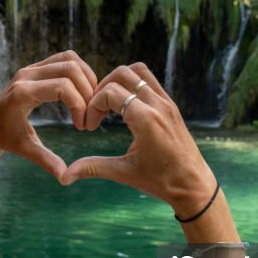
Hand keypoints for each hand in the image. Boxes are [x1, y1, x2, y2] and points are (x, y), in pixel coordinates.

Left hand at [0, 50, 96, 178]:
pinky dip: (79, 71)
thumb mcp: (25, 149)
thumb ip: (45, 160)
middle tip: (91, 115)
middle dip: (87, 91)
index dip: (79, 105)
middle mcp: (26, 75)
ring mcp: (31, 68)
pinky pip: (64, 59)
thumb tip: (64, 176)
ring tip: (91, 102)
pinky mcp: (36, 66)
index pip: (62, 87)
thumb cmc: (5, 138)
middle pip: (70, 68)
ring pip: (69, 59)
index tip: (82, 127)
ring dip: (87, 77)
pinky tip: (84, 93)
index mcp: (22, 93)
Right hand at [59, 63, 216, 215]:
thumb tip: (64, 176)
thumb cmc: (161, 181)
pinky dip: (133, 85)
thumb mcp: (124, 173)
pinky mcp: (171, 106)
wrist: (193, 186)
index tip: (89, 127)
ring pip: (138, 71)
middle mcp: (158, 106)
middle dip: (102, 88)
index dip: (92, 106)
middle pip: (122, 74)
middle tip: (95, 111)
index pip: (110, 92)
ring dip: (119, 81)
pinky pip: (150, 81)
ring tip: (109, 104)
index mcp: (146, 120)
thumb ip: (93, 168)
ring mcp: (167, 103)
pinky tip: (125, 107)